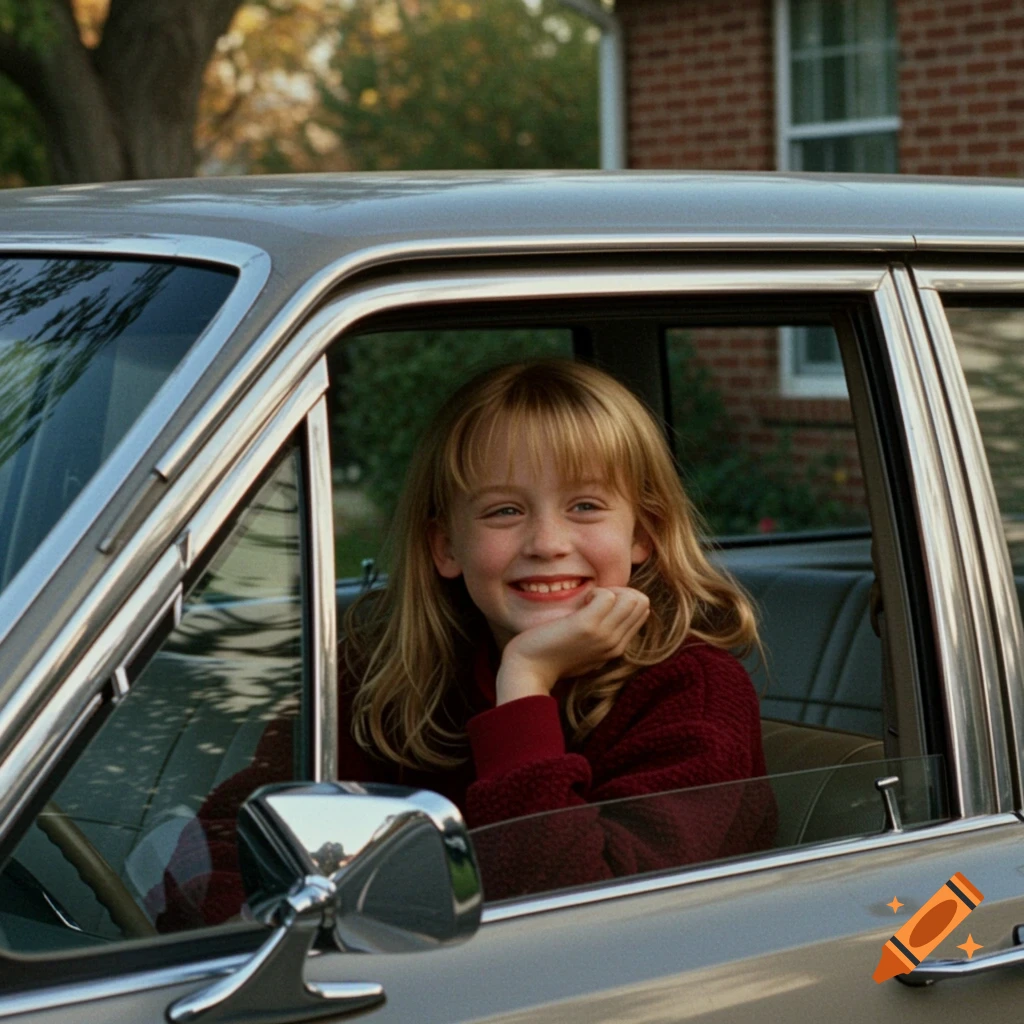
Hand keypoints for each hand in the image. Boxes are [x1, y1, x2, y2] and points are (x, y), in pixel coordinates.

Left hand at [495, 587, 649, 704]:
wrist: (529, 670)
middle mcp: (615, 644)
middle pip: (642, 602)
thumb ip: (601, 634)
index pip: (642, 611)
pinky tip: (580, 601)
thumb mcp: (584, 648)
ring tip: (587, 601)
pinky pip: (609, 596)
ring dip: (609, 591)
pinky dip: (595, 591)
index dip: (623, 599)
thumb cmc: (551, 655)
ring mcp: (604, 635)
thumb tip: (611, 607)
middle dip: (620, 591)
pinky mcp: (588, 626)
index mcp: (617, 648)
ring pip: (632, 598)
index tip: (598, 603)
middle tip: (593, 599)